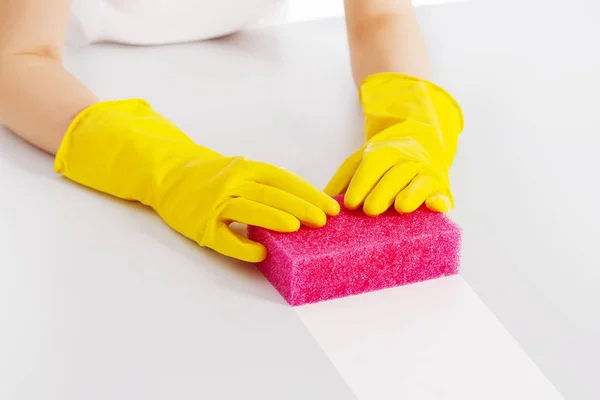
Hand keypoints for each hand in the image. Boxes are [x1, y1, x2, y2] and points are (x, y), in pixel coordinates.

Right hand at [152, 152, 339, 261]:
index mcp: (247, 169)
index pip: (284, 180)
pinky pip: (224, 237)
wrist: (169, 175)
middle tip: (323, 221)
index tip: (331, 207)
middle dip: (300, 207)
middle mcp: (233, 182)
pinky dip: (243, 246)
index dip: (308, 193)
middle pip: (271, 194)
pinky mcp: (200, 225)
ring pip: (248, 209)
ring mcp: (215, 204)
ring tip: (297, 228)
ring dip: (273, 218)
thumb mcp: (241, 171)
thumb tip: (306, 206)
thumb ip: (267, 185)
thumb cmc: (213, 176)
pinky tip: (262, 252)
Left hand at [325, 73, 463, 215]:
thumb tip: (322, 203)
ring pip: (419, 183)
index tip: (350, 204)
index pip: (373, 165)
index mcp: (384, 152)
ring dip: (411, 194)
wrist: (420, 147)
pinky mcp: (441, 189)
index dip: (361, 184)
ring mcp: (426, 173)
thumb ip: (342, 181)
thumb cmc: (382, 164)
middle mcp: (407, 160)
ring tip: (400, 208)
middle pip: (395, 175)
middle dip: (383, 192)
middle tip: (370, 210)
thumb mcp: (360, 163)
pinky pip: (443, 194)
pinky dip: (441, 200)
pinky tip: (436, 206)